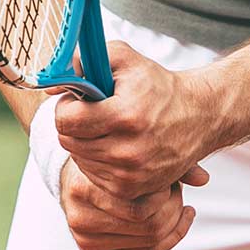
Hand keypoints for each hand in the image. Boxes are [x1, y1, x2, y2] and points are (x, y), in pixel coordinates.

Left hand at [54, 42, 228, 200]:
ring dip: (85, 144)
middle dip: (75, 125)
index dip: (68, 106)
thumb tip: (50, 84)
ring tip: (108, 130)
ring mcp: (130, 174)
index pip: (65, 120)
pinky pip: (93, 177)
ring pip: (79, 160)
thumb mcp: (124, 59)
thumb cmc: (158, 86)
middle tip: (94, 114)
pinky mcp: (132, 189)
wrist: (199, 117)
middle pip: (68, 141)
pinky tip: (115, 147)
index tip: (81, 101)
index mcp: (125, 115)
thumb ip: (84, 61)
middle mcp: (128, 150)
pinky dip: (98, 162)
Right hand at [55, 156, 200, 249]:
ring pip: (152, 240)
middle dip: (174, 207)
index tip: (172, 178)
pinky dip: (172, 237)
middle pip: (150, 225)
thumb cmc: (112, 160)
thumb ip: (169, 162)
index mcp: (82, 188)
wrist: (75, 179)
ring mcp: (84, 241)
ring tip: (177, 202)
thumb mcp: (136, 153)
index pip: (142, 204)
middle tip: (178, 191)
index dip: (167, 191)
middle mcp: (79, 218)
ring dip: (174, 220)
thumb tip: (204, 179)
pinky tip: (181, 219)